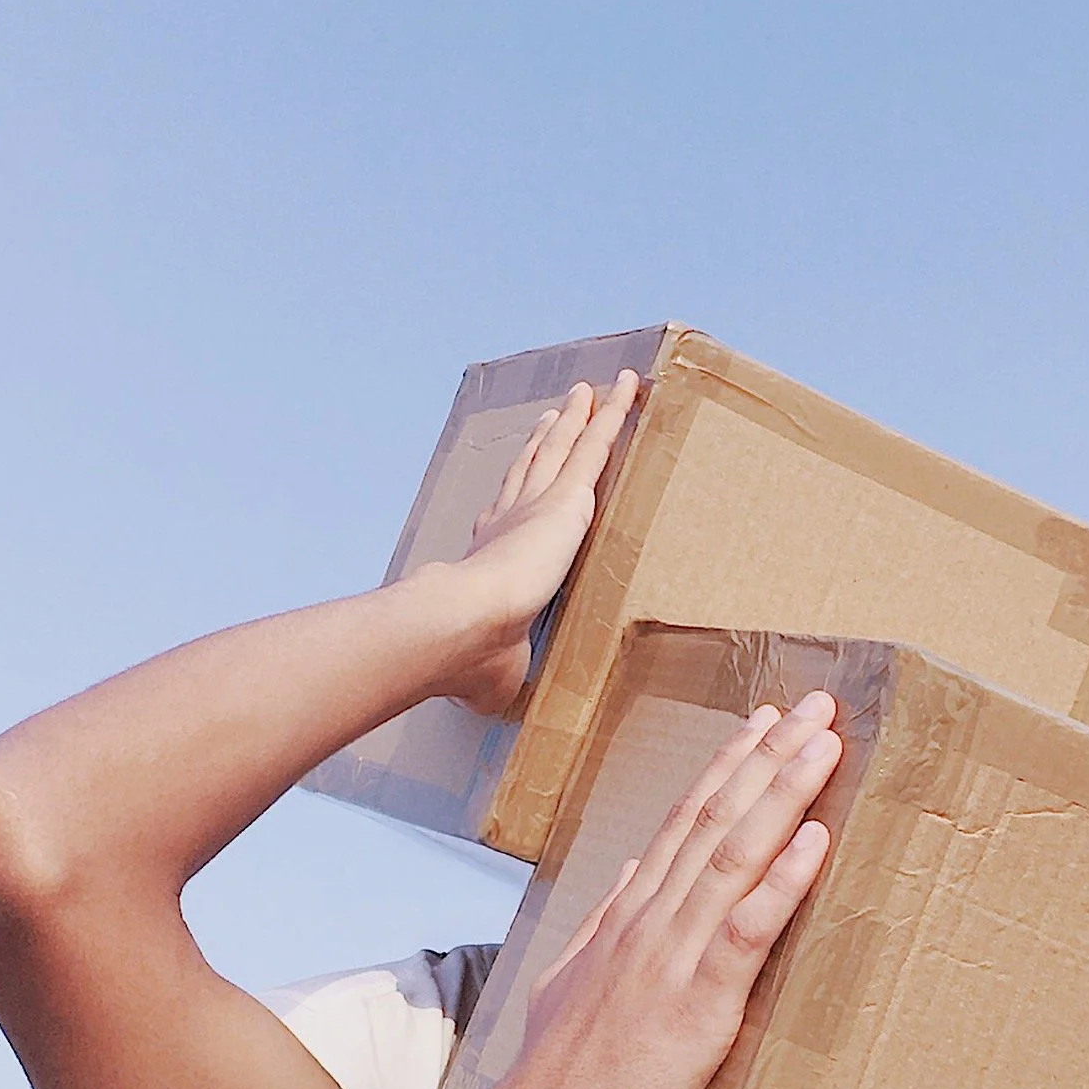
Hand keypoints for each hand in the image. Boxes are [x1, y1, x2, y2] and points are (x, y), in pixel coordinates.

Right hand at [444, 372, 638, 715]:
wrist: (463, 625)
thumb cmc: (471, 661)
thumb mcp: (491, 675)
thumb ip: (498, 677)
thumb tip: (491, 701)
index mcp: (488, 562)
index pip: (503, 518)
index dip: (509, 496)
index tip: (515, 479)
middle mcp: (509, 521)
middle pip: (532, 469)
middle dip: (544, 442)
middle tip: (556, 414)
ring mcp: (537, 504)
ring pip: (565, 447)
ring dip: (578, 417)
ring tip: (588, 392)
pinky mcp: (567, 498)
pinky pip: (598, 443)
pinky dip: (612, 411)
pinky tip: (626, 386)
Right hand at [487, 692, 844, 1088]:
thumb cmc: (563, 1075)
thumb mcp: (571, 981)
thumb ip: (604, 923)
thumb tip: (632, 872)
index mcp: (626, 917)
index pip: (682, 821)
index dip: (728, 766)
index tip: (765, 722)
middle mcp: (649, 922)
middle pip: (715, 819)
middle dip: (769, 757)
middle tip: (816, 706)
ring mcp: (670, 958)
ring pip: (733, 856)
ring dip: (783, 794)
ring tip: (823, 745)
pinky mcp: (696, 1005)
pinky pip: (745, 929)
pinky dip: (782, 880)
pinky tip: (814, 839)